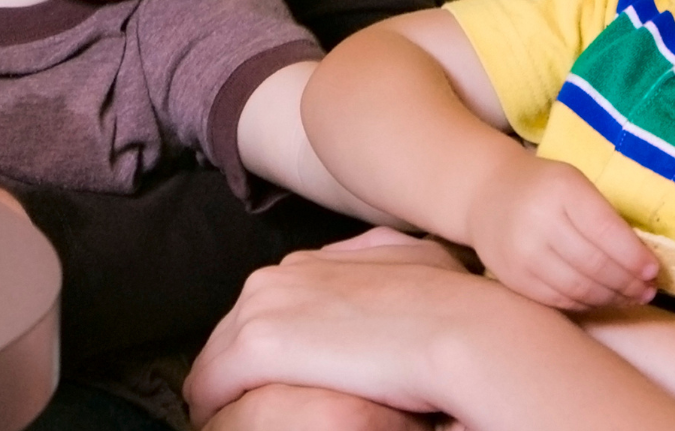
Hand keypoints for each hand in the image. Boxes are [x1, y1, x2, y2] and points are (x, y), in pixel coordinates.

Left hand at [189, 238, 529, 422]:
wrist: (463, 327)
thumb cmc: (455, 307)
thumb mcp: (420, 271)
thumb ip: (386, 273)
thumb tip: (383, 280)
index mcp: (322, 260)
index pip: (274, 299)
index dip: (273, 337)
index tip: (275, 367)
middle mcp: (290, 270)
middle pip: (240, 321)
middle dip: (239, 359)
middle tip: (237, 396)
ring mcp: (272, 300)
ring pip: (221, 349)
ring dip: (221, 380)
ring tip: (222, 411)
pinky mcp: (263, 341)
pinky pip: (214, 380)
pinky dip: (212, 402)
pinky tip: (215, 418)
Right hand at [465, 157, 656, 310]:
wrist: (486, 194)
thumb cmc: (543, 188)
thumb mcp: (574, 184)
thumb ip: (603, 216)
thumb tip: (641, 260)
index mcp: (562, 190)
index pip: (606, 231)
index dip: (634, 256)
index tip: (654, 271)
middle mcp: (540, 222)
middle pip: (595, 264)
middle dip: (628, 282)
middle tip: (648, 291)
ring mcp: (524, 254)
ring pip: (579, 288)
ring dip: (611, 298)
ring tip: (630, 298)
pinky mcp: (514, 279)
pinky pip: (559, 300)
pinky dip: (586, 304)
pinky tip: (601, 300)